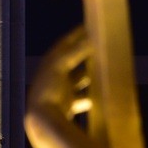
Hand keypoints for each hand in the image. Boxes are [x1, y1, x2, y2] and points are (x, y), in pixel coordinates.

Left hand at [28, 26, 96, 146]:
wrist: (42, 121)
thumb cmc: (48, 90)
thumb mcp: (61, 65)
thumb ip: (76, 51)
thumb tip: (92, 37)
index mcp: (49, 63)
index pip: (65, 44)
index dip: (77, 35)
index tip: (90, 25)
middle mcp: (53, 75)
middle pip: (73, 60)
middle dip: (87, 54)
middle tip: (102, 45)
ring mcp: (60, 90)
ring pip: (79, 79)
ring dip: (91, 75)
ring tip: (106, 68)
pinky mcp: (67, 105)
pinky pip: (82, 98)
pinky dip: (92, 96)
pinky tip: (103, 95)